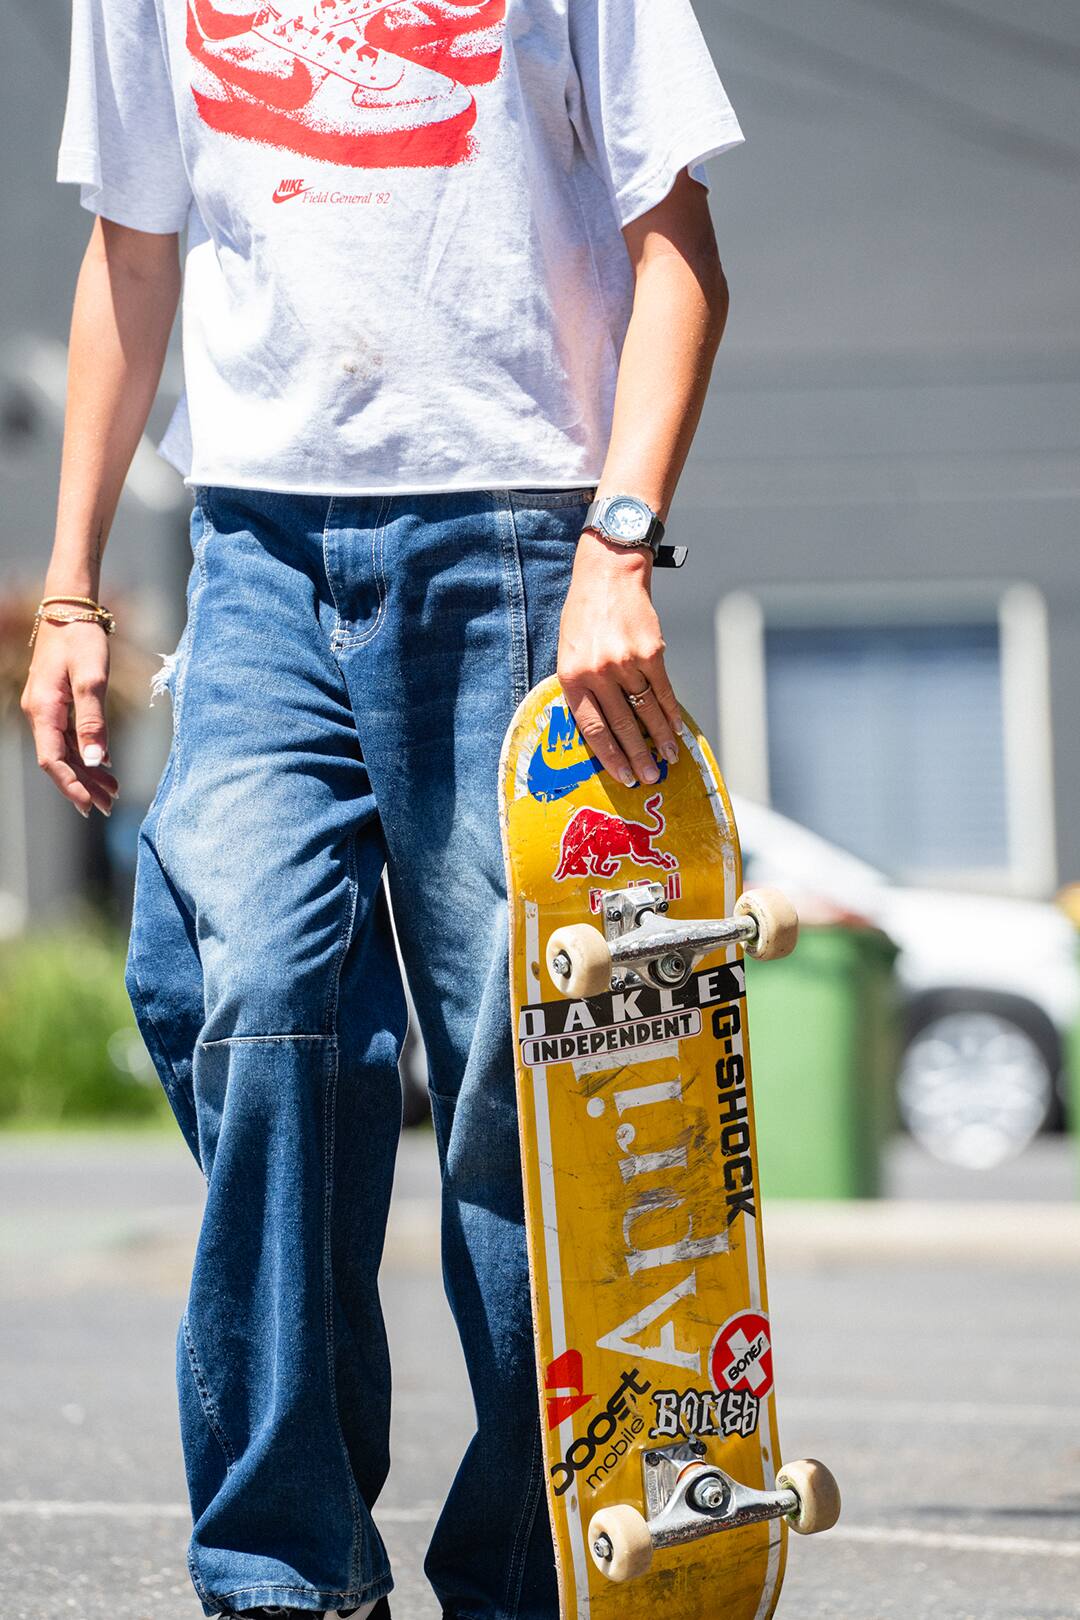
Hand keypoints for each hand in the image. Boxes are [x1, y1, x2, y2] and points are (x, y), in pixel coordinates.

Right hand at [20, 620, 119, 816]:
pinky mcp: (57, 703)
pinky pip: (68, 736)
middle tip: (108, 805)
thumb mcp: (92, 679)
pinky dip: (86, 752)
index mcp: (43, 710)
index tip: (90, 806)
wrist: (70, 609)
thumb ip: (93, 721)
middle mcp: (40, 713)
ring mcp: (47, 709)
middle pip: (59, 760)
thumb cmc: (81, 639)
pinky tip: (104, 763)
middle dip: (83, 785)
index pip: (52, 761)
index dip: (71, 786)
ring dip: (86, 771)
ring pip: (64, 750)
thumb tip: (94, 760)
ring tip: (112, 790)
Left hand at [557, 532, 680, 786]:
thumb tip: (603, 728)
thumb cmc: (585, 616)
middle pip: (621, 725)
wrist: (608, 575)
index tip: (623, 776)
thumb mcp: (569, 652)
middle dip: (637, 756)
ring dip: (659, 740)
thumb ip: (582, 688)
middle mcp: (598, 672)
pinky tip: (675, 730)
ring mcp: (625, 661)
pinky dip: (670, 713)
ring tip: (669, 760)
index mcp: (572, 676)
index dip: (609, 756)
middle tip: (649, 779)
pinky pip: (663, 690)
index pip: (592, 727)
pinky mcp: (651, 651)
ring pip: (646, 711)